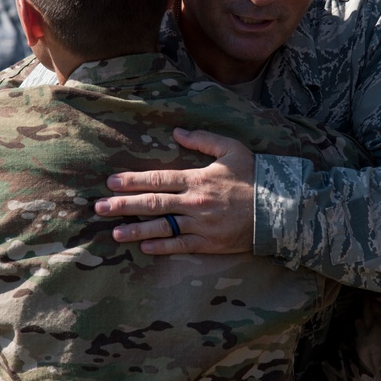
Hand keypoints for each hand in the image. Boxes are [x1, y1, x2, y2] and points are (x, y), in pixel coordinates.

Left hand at [94, 128, 254, 254]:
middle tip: (100, 208)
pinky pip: (181, 246)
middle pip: (153, 203)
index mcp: (198, 178)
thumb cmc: (255, 175)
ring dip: (136, 230)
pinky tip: (144, 247)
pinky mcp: (210, 243)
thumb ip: (203, 140)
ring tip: (115, 233)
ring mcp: (201, 225)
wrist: (280, 209)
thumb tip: (177, 132)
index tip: (111, 182)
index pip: (158, 179)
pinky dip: (162, 247)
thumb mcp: (231, 149)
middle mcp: (195, 202)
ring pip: (162, 227)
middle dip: (123, 205)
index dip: (133, 181)